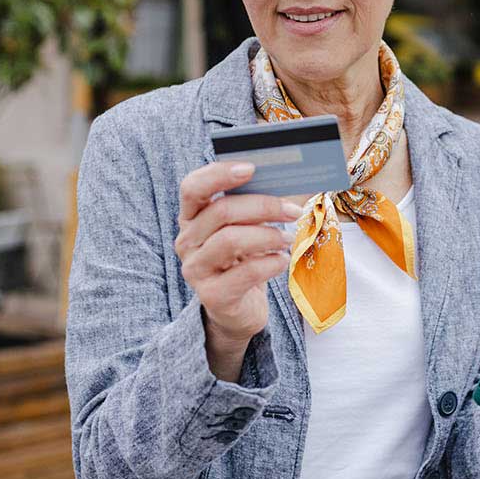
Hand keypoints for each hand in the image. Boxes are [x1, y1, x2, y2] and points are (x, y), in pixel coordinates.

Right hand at [175, 161, 304, 348]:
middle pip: (220, 212)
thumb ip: (253, 206)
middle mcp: (186, 241)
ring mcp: (195, 269)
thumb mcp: (245, 230)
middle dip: (263, 206)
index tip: (251, 168)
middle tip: (293, 211)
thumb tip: (287, 180)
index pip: (192, 188)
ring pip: (230, 240)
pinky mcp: (212, 295)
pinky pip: (245, 273)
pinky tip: (282, 261)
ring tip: (289, 240)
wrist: (238, 310)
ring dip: (268, 236)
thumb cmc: (244, 261)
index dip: (218, 174)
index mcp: (191, 218)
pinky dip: (271, 263)